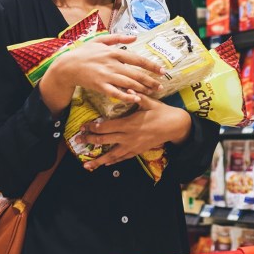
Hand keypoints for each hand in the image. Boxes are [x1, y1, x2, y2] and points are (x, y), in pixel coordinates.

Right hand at [40, 34, 165, 114]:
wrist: (66, 66)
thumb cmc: (84, 52)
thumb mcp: (100, 40)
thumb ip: (118, 38)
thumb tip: (135, 37)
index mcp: (113, 52)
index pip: (136, 59)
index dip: (151, 65)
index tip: (162, 70)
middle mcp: (112, 64)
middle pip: (135, 73)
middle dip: (150, 80)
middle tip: (161, 86)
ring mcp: (106, 76)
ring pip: (128, 83)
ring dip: (142, 88)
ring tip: (152, 92)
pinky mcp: (100, 86)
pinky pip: (116, 93)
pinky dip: (126, 96)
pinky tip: (136, 98)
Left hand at [75, 95, 192, 170]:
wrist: (176, 126)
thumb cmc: (162, 112)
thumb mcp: (149, 102)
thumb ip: (136, 95)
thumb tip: (126, 87)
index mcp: (129, 123)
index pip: (106, 127)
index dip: (93, 127)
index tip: (83, 126)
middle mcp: (128, 137)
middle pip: (104, 141)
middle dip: (89, 141)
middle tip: (77, 141)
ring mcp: (133, 146)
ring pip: (112, 155)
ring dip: (98, 160)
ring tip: (86, 165)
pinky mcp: (138, 151)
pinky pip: (123, 158)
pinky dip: (113, 162)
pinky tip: (105, 164)